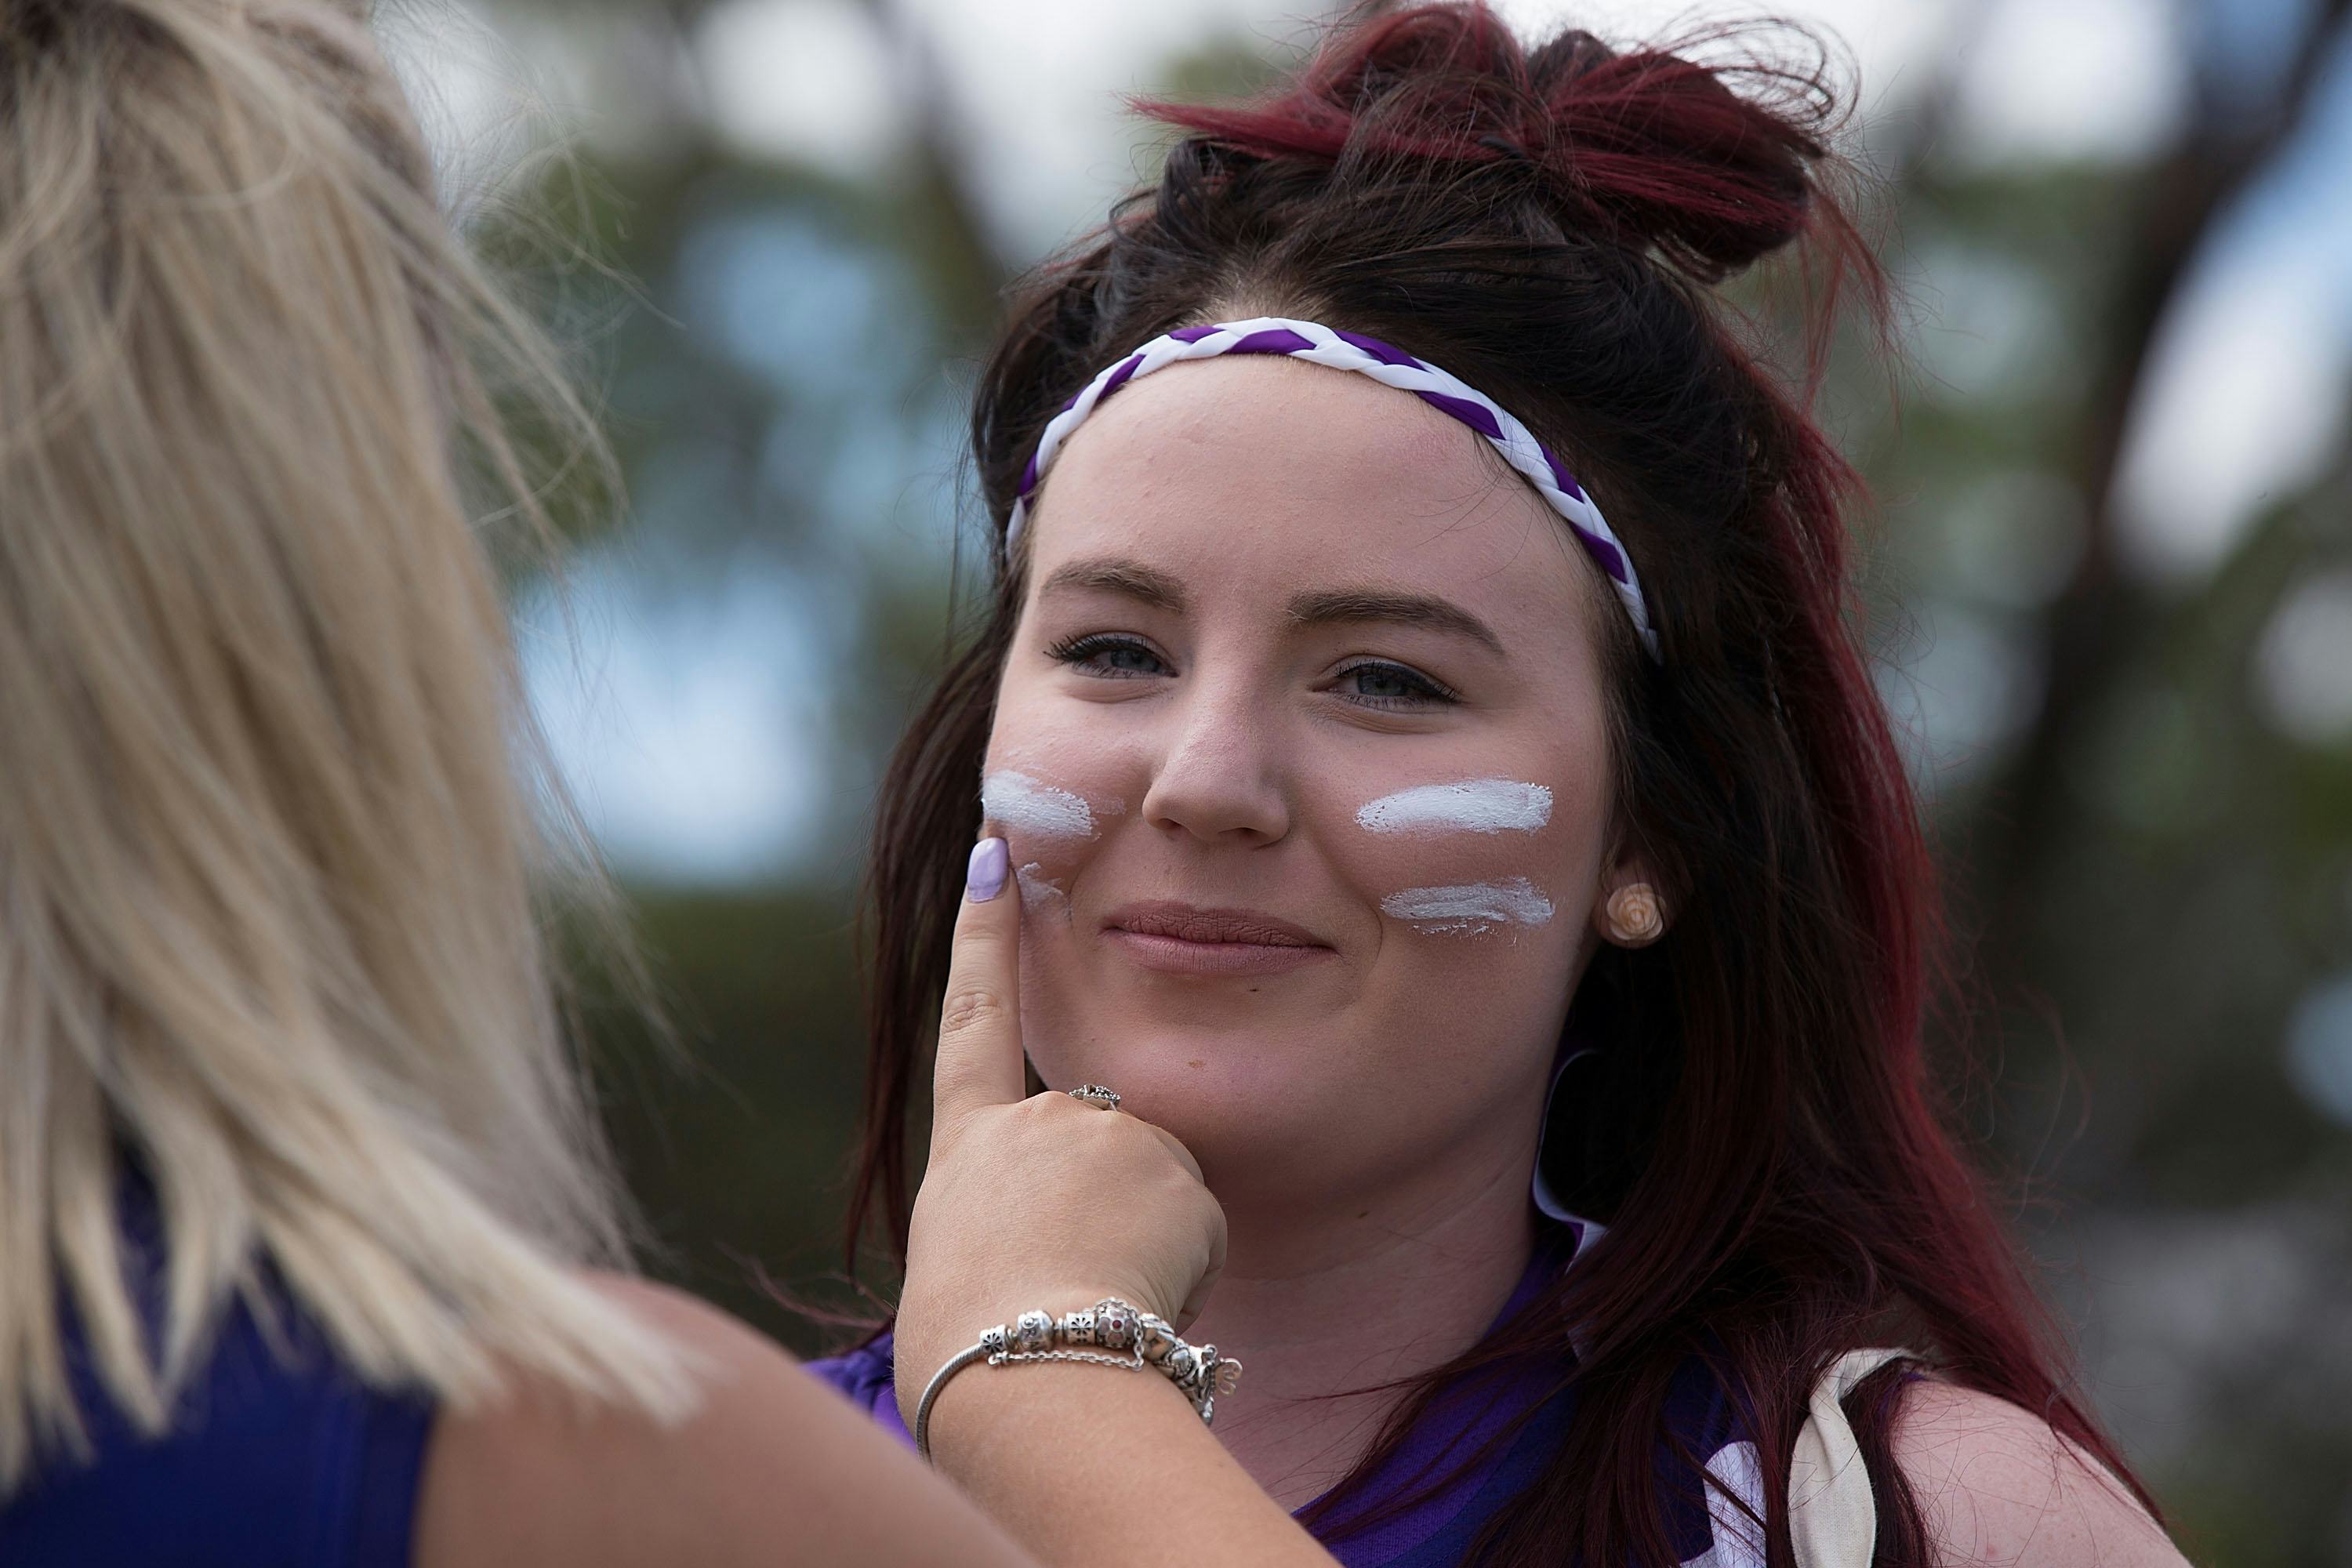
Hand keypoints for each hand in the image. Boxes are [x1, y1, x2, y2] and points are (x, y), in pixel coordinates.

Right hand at [892, 831, 1227, 1436]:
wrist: (1028, 1377)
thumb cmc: (975, 1361)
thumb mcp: (961, 1270)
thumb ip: (1005, 1217)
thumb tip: (1049, 1231)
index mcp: (966, 1147)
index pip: (973, 1016)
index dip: (984, 930)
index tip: (994, 844)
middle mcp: (1035, 1121)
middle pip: (1099, 1142)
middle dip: (1110, 1211)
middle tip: (1075, 1290)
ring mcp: (1106, 1133)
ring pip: (1156, 1186)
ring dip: (1146, 1245)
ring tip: (1100, 1303)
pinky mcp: (1174, 1167)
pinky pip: (1197, 1224)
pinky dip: (1183, 1267)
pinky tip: (1144, 1300)